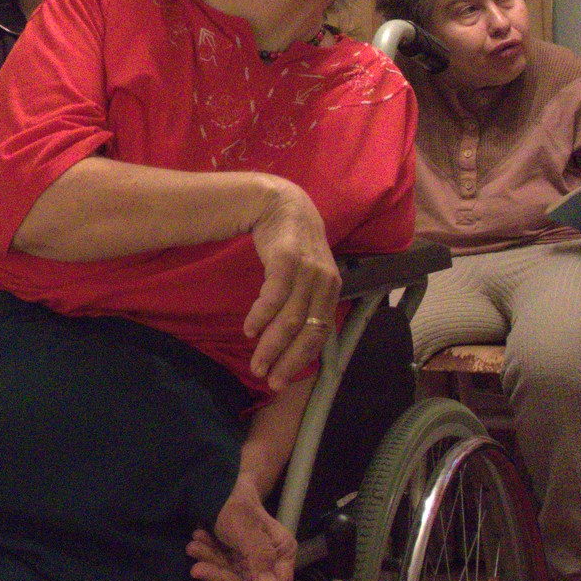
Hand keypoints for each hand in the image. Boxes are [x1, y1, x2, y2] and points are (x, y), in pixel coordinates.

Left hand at [187, 472, 294, 580]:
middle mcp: (270, 559)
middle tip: (197, 568)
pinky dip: (207, 555)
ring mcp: (251, 559)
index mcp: (282, 550)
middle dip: (220, 575)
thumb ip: (259, 555)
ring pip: (230, 575)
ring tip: (193, 545)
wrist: (219, 481)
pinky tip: (196, 540)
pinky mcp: (233, 557)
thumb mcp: (246, 527)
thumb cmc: (236, 500)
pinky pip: (220, 564)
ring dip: (210, 562)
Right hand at [243, 177, 339, 389]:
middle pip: (309, 332)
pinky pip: (275, 296)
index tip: (280, 379)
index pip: (320, 334)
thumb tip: (288, 337)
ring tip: (255, 362)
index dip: (301, 360)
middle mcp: (325, 283)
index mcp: (331, 290)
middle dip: (287, 360)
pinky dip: (262, 316)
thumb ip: (300, 299)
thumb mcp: (302, 272)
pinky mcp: (288, 260)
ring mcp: (308, 271)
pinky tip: (249, 330)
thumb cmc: (288, 241)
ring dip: (271, 345)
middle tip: (267, 378)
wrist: (279, 201)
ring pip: (292, 319)